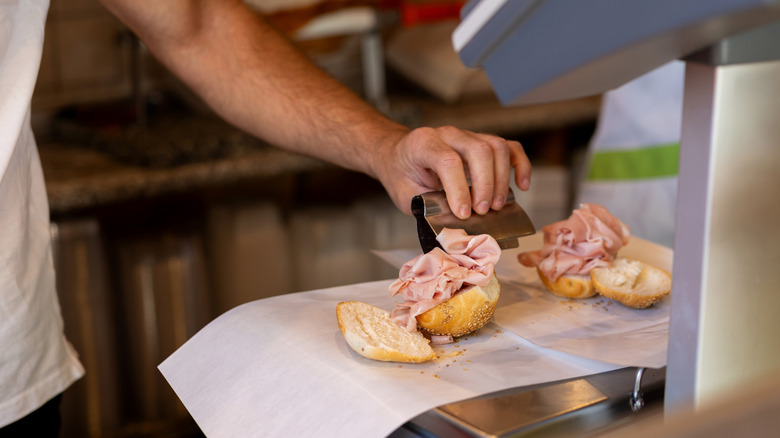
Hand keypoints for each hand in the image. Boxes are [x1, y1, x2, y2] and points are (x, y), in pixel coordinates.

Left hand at [373, 126, 530, 218]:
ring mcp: (467, 135)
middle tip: (482, 212)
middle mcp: (448, 134)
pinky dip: (519, 165)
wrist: (398, 156)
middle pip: (479, 150)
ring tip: (496, 207)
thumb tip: (459, 221)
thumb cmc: (402, 176)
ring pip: (497, 147)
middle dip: (485, 185)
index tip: (464, 214)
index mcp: (423, 144)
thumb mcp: (406, 194)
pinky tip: (522, 185)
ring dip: (502, 180)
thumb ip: (429, 204)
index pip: (448, 161)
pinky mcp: (482, 142)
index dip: (459, 189)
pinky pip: (508, 147)